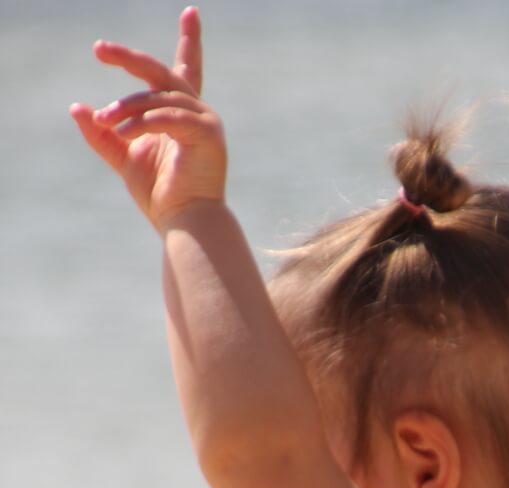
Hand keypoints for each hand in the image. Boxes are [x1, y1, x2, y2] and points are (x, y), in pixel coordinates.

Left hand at [70, 7, 224, 231]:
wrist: (184, 224)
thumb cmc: (160, 196)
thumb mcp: (124, 157)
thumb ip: (102, 134)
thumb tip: (77, 108)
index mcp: (182, 114)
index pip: (185, 69)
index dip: (190, 40)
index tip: (190, 11)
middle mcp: (198, 113)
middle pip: (161, 73)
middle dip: (129, 58)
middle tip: (99, 49)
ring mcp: (207, 122)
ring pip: (159, 96)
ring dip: (127, 107)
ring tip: (105, 122)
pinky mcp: (209, 136)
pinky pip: (169, 117)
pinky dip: (144, 122)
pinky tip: (124, 131)